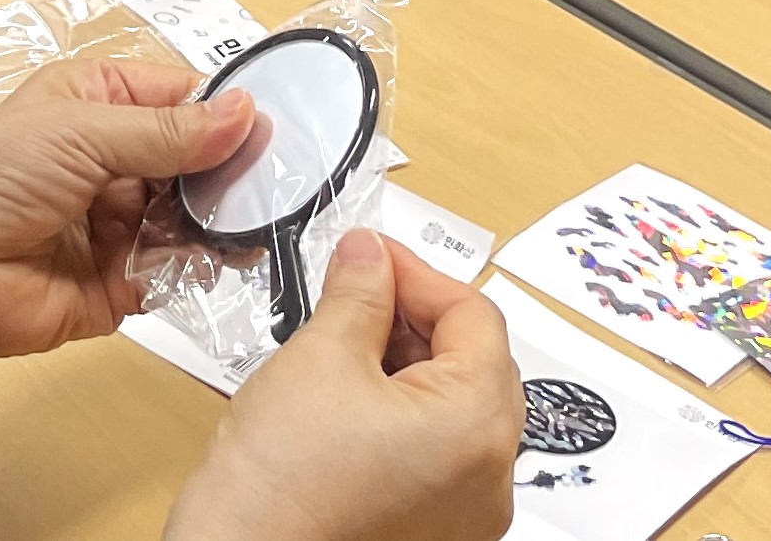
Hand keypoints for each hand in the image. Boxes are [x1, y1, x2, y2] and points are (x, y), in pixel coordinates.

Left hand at [0, 57, 260, 367]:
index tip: (273, 126)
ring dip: (220, 220)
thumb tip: (246, 113)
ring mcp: (121, 221)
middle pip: (196, 158)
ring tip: (249, 223)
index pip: (179, 95)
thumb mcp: (79, 133)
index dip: (223, 109)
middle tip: (272, 182)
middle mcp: (112, 157)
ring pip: (195, 216)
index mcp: (95, 100)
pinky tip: (221, 261)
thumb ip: (166, 131)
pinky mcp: (126, 282)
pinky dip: (201, 266)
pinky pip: (180, 270)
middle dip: (229, 170)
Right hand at [168, 234, 521, 540]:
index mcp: (477, 425)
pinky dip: (406, 417)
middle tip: (358, 293)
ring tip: (347, 346)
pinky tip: (352, 402)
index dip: (416, 273)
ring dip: (410, 367)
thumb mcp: (320, 356)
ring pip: (457, 411)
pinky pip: (439, 456)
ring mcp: (467, 514)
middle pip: (476, 364)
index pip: (473, 315)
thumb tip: (369, 256)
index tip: (369, 257)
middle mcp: (490, 478)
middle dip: (416, 319)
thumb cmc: (280, 484)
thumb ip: (358, 293)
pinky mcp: (437, 533)